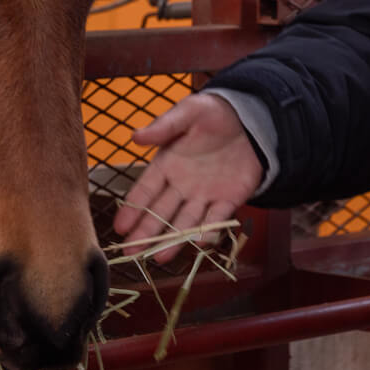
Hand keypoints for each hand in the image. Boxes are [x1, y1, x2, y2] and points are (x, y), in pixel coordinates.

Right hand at [112, 93, 265, 262]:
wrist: (249, 119)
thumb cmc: (212, 114)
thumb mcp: (187, 113)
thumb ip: (164, 126)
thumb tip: (135, 137)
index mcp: (167, 164)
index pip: (146, 190)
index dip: (133, 208)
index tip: (119, 226)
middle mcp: (182, 185)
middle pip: (161, 212)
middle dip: (146, 232)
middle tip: (130, 252)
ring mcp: (205, 195)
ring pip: (186, 221)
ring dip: (173, 239)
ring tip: (160, 257)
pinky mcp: (229, 199)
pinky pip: (218, 218)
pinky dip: (210, 230)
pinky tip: (199, 243)